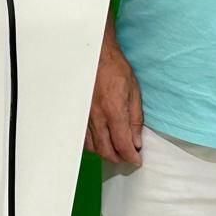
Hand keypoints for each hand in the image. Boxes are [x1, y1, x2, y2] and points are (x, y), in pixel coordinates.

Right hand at [87, 31, 143, 164]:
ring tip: (115, 150)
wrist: (95, 55)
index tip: (137, 160)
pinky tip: (100, 141)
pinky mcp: (78, 113)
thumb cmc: (115, 69)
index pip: (122, 144)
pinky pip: (83, 138)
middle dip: (119, 158)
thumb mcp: (134, 91)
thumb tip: (136, 141)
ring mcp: (84, 116)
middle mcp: (97, 117)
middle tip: (128, 157)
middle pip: (106, 150)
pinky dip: (93, 145)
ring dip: (105, 153)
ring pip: (92, 147)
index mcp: (113, 111)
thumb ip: (135, 119)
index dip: (131, 157)